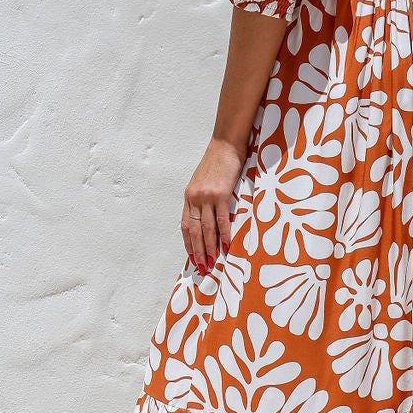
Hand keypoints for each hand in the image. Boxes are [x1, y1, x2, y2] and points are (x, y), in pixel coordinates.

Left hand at [182, 135, 247, 272]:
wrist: (225, 145)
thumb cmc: (217, 162)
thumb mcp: (203, 181)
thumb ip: (202, 198)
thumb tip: (207, 216)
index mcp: (189, 196)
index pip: (186, 226)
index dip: (189, 244)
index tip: (192, 257)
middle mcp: (195, 198)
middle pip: (195, 231)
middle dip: (198, 251)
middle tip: (202, 267)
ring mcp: (208, 197)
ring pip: (207, 229)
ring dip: (209, 248)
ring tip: (212, 262)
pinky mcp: (222, 195)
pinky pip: (222, 220)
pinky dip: (224, 235)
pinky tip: (226, 246)